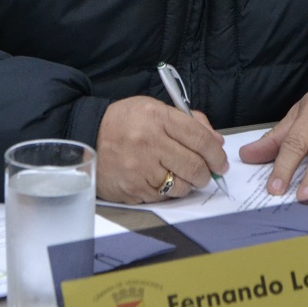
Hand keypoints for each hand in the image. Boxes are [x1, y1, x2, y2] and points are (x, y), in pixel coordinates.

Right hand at [96, 95, 229, 202]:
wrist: (87, 136)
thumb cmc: (124, 122)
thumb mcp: (155, 109)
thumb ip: (189, 122)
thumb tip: (217, 142)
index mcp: (157, 118)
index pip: (200, 139)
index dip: (216, 154)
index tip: (221, 162)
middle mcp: (149, 142)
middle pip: (194, 166)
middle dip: (206, 173)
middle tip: (205, 173)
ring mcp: (139, 168)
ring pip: (181, 186)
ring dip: (187, 184)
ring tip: (181, 176)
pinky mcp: (132, 189)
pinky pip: (162, 197)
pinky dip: (167, 192)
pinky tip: (161, 181)